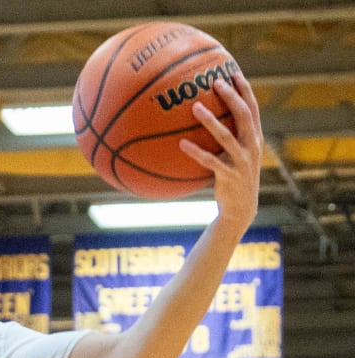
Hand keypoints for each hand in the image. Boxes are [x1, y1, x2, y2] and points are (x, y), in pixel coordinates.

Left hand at [179, 72, 262, 229]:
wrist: (240, 208)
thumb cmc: (231, 177)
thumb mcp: (234, 155)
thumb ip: (226, 137)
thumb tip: (200, 118)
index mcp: (254, 138)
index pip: (253, 108)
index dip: (245, 90)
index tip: (233, 72)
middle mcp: (252, 146)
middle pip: (244, 115)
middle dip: (232, 96)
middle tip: (215, 81)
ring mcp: (242, 161)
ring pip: (227, 136)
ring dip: (211, 120)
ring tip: (195, 106)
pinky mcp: (230, 176)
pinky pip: (211, 161)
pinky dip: (196, 152)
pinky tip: (181, 144)